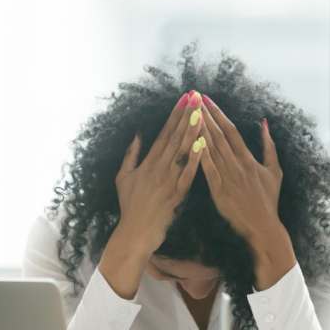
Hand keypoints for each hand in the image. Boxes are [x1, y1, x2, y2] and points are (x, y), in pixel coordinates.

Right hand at [98, 91, 205, 298]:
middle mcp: (159, 168)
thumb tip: (137, 134)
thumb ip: (131, 155)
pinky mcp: (178, 194)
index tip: (184, 99)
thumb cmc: (129, 206)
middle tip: (197, 97)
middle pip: (175, 137)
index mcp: (147, 163)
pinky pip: (188, 174)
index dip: (174, 115)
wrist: (135, 232)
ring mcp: (168, 181)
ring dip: (193, 131)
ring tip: (202, 112)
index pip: (164, 133)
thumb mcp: (124, 178)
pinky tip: (205, 144)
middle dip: (187, 116)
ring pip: (183, 152)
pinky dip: (196, 159)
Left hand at [200, 103, 295, 289]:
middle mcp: (238, 165)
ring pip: (212, 149)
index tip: (208, 99)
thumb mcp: (275, 170)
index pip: (231, 131)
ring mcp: (228, 178)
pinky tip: (192, 142)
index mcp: (249, 159)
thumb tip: (264, 124)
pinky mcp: (219, 191)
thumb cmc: (268, 199)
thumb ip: (269, 146)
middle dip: (206, 116)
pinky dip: (201, 156)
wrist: (263, 226)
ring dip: (200, 130)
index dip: (219, 114)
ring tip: (190, 113)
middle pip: (219, 136)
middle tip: (194, 99)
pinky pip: (208, 171)